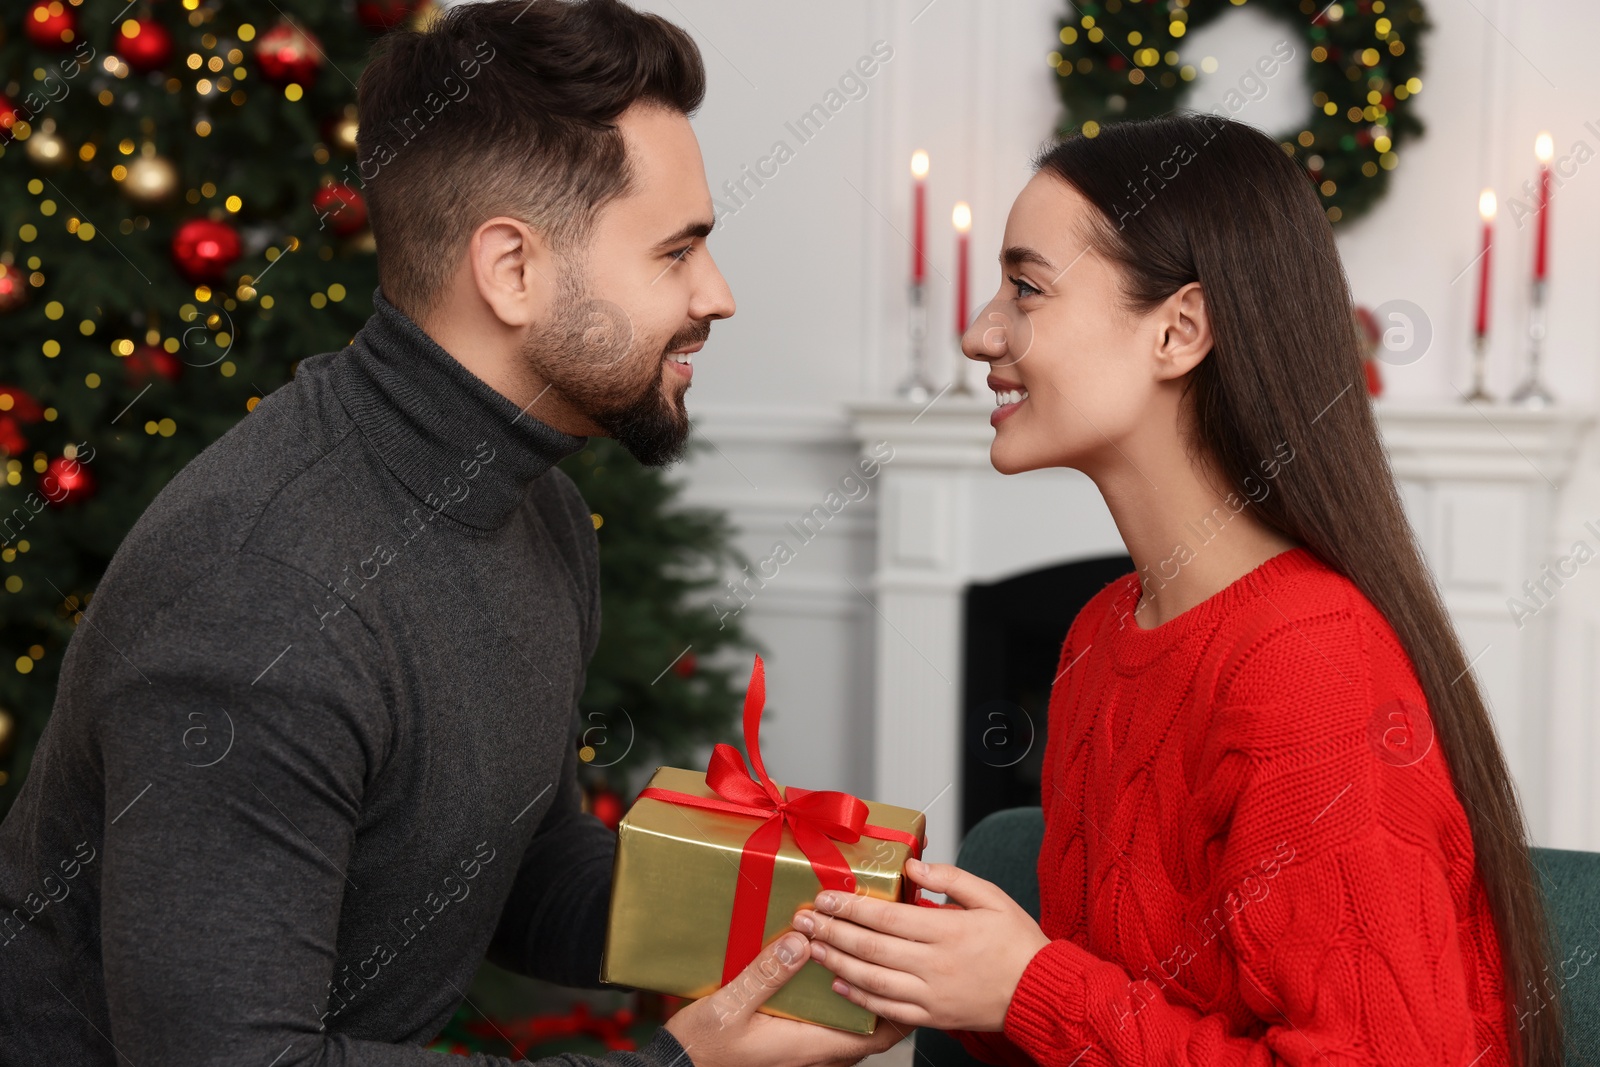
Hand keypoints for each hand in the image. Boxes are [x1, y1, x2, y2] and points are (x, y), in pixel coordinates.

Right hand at [662, 931, 908, 1066]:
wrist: (680, 1066)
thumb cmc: (704, 1044)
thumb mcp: (731, 1005)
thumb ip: (766, 974)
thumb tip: (802, 942)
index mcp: (809, 1046)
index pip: (875, 1036)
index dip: (899, 1011)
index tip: (909, 979)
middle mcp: (813, 1054)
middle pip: (869, 1034)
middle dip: (885, 1001)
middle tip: (891, 964)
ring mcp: (802, 1054)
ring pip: (849, 1034)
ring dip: (861, 1005)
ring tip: (865, 968)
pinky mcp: (790, 1049)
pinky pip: (828, 1032)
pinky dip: (838, 1010)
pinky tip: (827, 983)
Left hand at [793, 858, 1049, 1031]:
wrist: (1040, 991)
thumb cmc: (1017, 942)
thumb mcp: (991, 896)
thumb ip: (950, 878)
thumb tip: (913, 864)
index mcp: (947, 931)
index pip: (886, 918)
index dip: (850, 908)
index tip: (825, 898)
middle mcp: (934, 965)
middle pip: (870, 948)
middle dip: (831, 932)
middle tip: (803, 921)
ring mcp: (931, 995)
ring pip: (872, 981)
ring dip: (836, 964)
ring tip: (812, 949)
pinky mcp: (933, 1018)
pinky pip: (888, 1011)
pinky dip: (860, 999)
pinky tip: (840, 986)